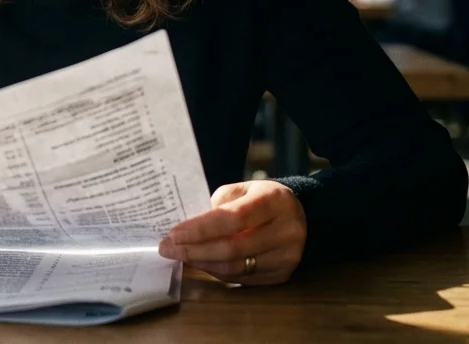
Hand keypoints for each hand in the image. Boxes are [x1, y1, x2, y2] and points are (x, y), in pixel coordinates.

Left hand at [158, 180, 306, 285]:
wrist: (301, 216)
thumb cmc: (264, 199)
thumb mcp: (244, 188)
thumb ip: (218, 204)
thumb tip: (187, 227)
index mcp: (274, 201)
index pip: (233, 218)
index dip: (201, 228)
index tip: (174, 233)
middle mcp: (286, 231)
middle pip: (232, 248)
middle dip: (194, 250)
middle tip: (167, 248)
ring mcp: (287, 257)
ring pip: (235, 268)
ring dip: (202, 263)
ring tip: (180, 256)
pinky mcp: (282, 275)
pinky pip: (242, 279)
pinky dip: (217, 271)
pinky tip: (201, 263)